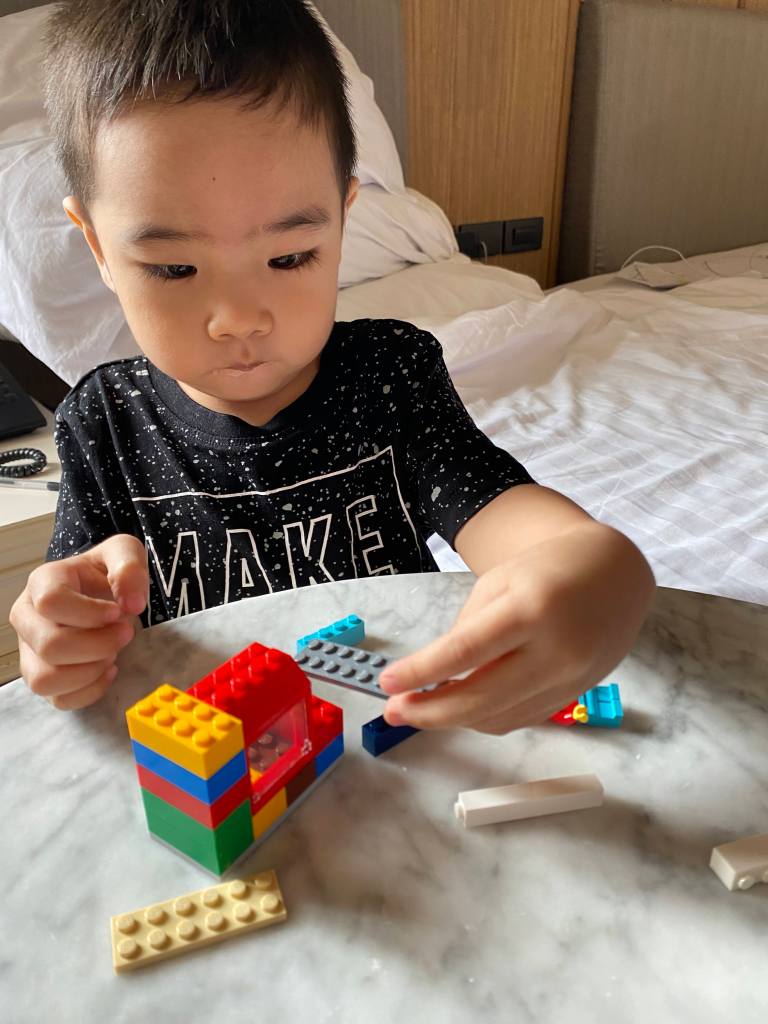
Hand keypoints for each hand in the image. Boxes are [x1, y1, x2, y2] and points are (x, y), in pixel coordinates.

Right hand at [10, 534, 148, 710]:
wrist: (101, 593)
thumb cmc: (105, 573)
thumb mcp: (124, 553)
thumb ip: (129, 567)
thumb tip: (131, 603)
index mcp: (43, 582)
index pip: (51, 602)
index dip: (89, 613)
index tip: (118, 612)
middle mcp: (27, 618)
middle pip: (50, 645)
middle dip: (97, 645)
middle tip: (125, 633)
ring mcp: (29, 651)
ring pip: (45, 679)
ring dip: (90, 671)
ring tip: (112, 653)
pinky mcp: (42, 677)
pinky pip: (58, 699)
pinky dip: (90, 691)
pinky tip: (108, 670)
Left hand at [378, 523, 653, 733]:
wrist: (615, 575)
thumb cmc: (548, 570)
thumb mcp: (500, 581)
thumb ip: (468, 628)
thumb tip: (435, 677)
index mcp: (531, 609)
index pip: (466, 651)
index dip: (421, 672)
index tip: (387, 683)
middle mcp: (555, 650)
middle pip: (480, 698)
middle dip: (429, 712)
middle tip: (393, 710)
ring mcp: (569, 680)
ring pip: (497, 718)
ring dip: (452, 720)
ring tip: (419, 708)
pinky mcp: (574, 696)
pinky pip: (518, 719)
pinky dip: (483, 719)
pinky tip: (459, 709)